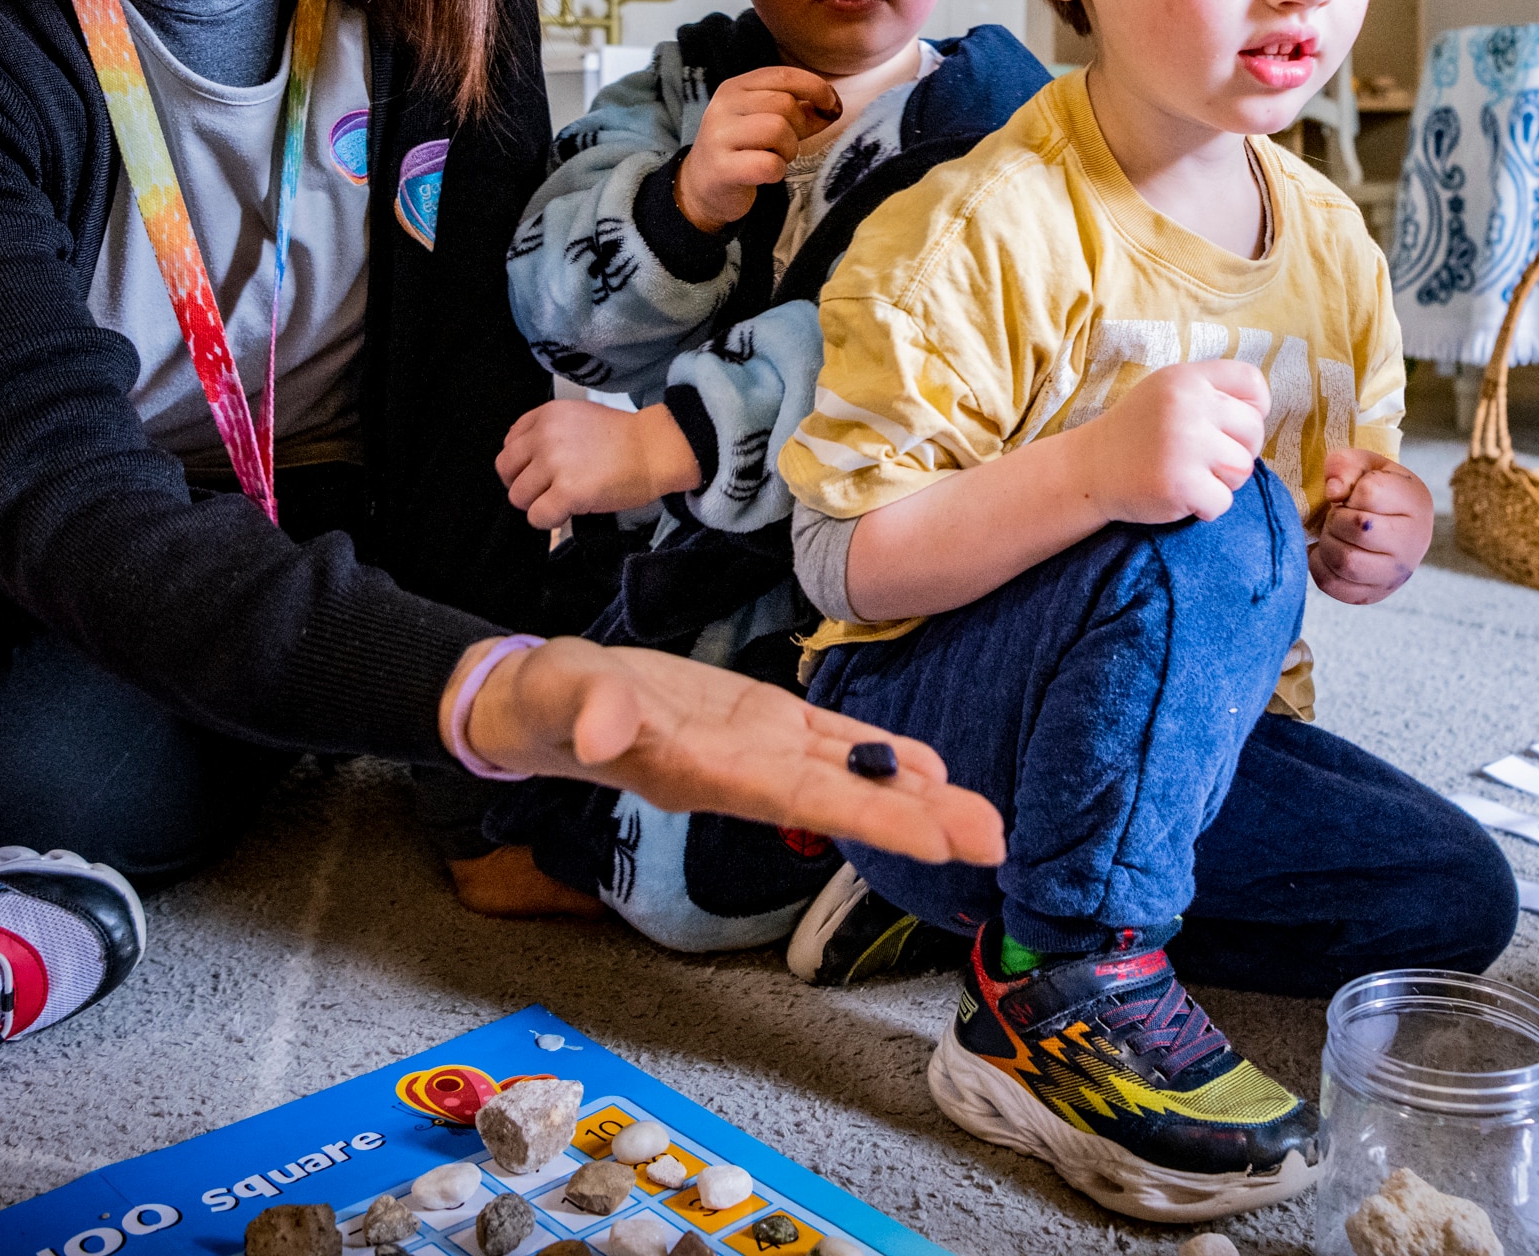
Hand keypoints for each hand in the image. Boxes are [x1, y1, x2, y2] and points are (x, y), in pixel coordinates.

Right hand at [452, 634, 1005, 866]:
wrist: (545, 700)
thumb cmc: (549, 703)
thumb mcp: (562, 696)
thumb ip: (587, 712)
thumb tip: (602, 730)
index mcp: (708, 771)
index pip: (804, 798)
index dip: (872, 817)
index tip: (937, 841)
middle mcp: (745, 773)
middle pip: (843, 798)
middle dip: (916, 820)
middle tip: (993, 841)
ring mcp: (757, 750)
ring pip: (848, 773)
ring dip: (913, 797)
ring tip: (982, 818)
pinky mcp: (758, 721)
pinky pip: (829, 742)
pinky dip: (877, 755)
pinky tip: (926, 769)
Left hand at [497, 399, 701, 529]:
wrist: (657, 449)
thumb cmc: (627, 439)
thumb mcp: (580, 418)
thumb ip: (551, 432)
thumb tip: (529, 462)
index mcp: (547, 415)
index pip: (510, 443)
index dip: (522, 462)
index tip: (540, 471)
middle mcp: (545, 436)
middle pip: (506, 469)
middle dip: (523, 484)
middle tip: (547, 490)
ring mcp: (554, 464)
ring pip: (519, 496)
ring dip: (538, 503)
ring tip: (564, 500)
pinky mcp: (566, 493)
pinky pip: (537, 517)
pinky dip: (550, 520)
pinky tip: (570, 511)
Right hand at [676, 67, 840, 233]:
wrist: (702, 186)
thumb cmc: (743, 150)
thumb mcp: (766, 121)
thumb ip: (799, 110)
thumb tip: (833, 106)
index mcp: (736, 87)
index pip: (783, 75)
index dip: (815, 87)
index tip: (830, 105)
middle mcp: (723, 106)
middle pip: (784, 104)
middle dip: (799, 127)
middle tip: (788, 143)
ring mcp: (719, 136)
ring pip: (777, 130)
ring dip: (788, 149)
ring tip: (776, 157)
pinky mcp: (721, 167)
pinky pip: (768, 164)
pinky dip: (777, 171)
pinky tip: (766, 173)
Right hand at [1068, 358, 1267, 525]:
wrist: (1089, 469)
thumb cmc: (1138, 433)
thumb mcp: (1169, 392)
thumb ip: (1211, 393)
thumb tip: (1259, 413)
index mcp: (1188, 378)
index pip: (1252, 383)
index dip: (1254, 409)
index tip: (1232, 427)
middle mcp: (1188, 405)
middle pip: (1253, 431)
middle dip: (1238, 451)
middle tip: (1206, 460)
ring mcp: (1185, 444)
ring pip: (1242, 469)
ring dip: (1222, 481)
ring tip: (1191, 476)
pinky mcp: (1181, 483)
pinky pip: (1223, 502)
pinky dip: (1206, 508)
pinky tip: (1182, 496)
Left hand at [1310, 446, 1430, 604]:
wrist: (1390, 524)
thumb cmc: (1374, 489)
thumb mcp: (1363, 466)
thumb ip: (1345, 465)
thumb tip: (1334, 492)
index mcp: (1415, 503)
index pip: (1369, 493)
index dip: (1349, 491)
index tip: (1352, 495)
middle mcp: (1414, 542)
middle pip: (1358, 529)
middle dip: (1335, 518)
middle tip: (1337, 515)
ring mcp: (1396, 574)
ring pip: (1346, 562)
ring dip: (1327, 543)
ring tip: (1333, 534)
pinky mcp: (1374, 594)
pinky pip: (1334, 585)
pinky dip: (1318, 565)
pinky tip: (1326, 551)